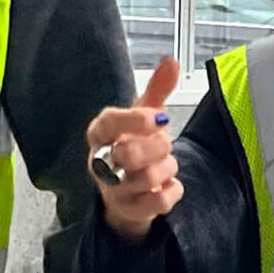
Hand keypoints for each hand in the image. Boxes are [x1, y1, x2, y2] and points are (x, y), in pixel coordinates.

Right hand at [89, 58, 182, 242]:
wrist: (126, 193)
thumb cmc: (132, 146)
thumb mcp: (143, 117)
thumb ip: (156, 90)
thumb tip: (170, 61)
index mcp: (100, 133)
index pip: (109, 123)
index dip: (135, 120)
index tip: (160, 117)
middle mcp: (101, 162)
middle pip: (129, 154)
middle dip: (158, 147)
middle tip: (164, 144)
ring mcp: (113, 190)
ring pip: (148, 178)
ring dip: (168, 168)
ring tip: (165, 165)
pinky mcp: (130, 211)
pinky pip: (160, 202)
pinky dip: (173, 191)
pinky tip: (168, 185)